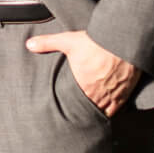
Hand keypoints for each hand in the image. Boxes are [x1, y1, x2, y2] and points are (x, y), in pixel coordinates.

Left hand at [26, 29, 140, 116]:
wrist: (121, 43)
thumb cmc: (95, 42)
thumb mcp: (68, 41)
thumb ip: (47, 44)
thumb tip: (28, 45)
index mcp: (83, 86)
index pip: (74, 104)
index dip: (71, 107)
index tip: (67, 108)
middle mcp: (97, 95)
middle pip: (89, 108)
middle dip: (84, 109)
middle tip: (78, 111)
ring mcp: (112, 96)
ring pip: (103, 111)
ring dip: (98, 110)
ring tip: (91, 111)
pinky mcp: (125, 94)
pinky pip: (118, 109)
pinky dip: (112, 110)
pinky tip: (108, 108)